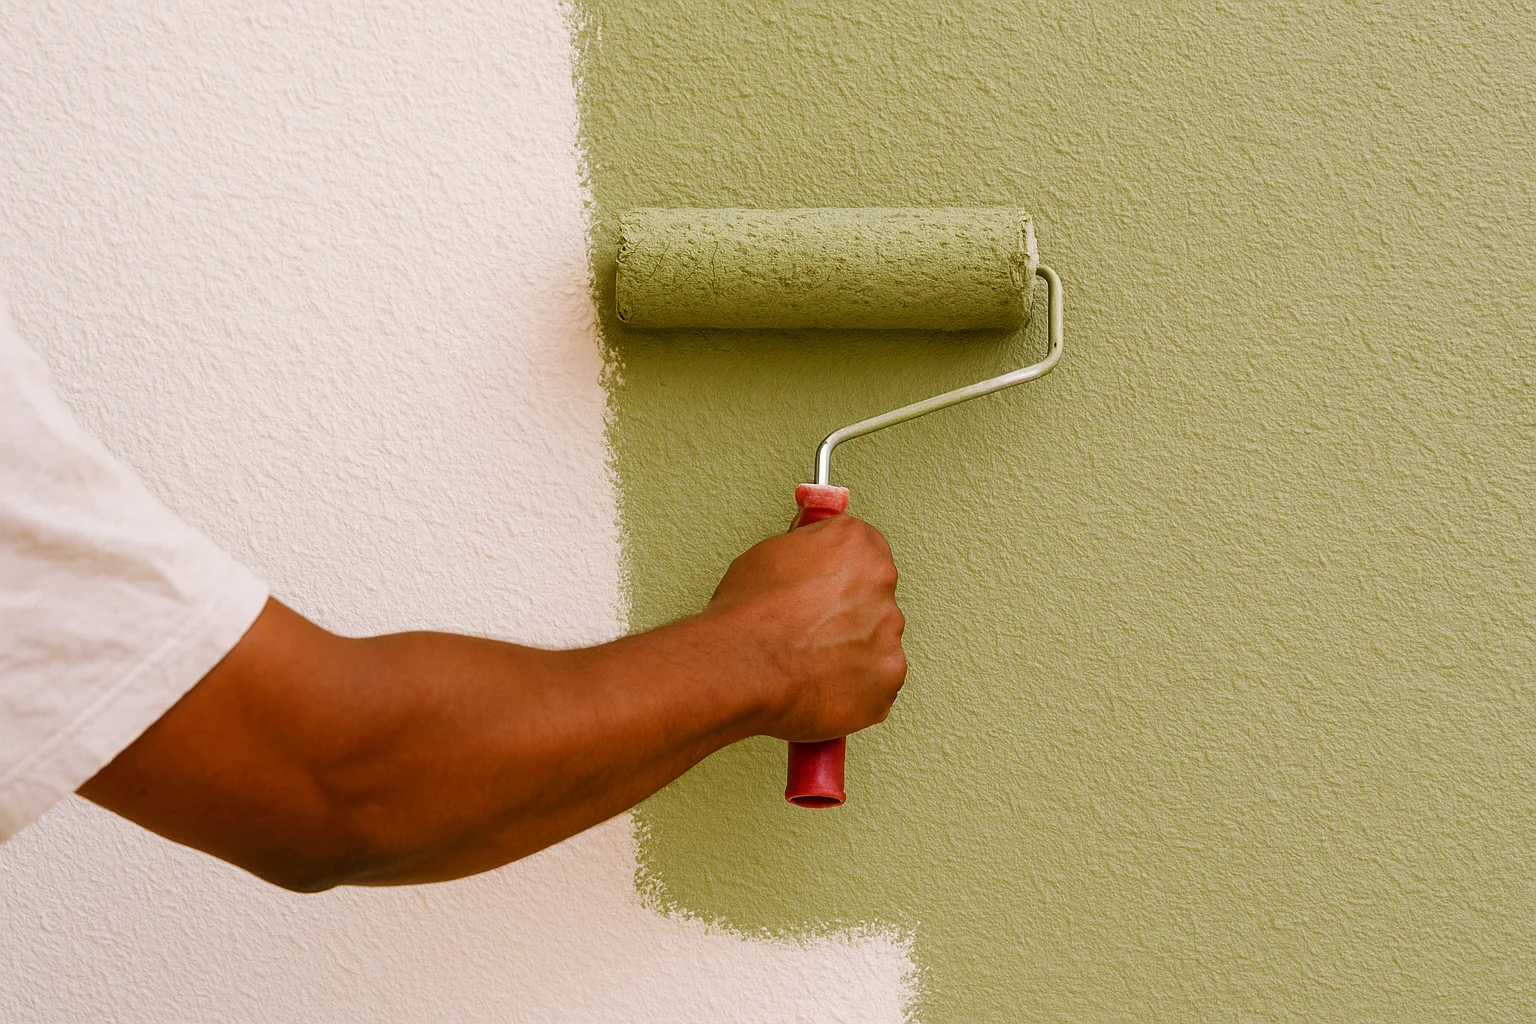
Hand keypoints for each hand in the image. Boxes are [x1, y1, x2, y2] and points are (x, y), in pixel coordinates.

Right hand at [705, 514, 906, 741]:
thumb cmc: (748, 613)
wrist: (741, 668)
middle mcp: (882, 587)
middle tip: (812, 625)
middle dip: (850, 610)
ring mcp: (888, 637)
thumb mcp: (771, 552)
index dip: (840, 567)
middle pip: (874, 596)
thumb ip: (810, 549)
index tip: (827, 580)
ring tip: (810, 659)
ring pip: (876, 641)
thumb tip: (814, 556)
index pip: (864, 548)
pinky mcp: (886, 681)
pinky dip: (853, 685)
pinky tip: (820, 684)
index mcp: (857, 547)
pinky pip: (875, 681)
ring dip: (853, 648)